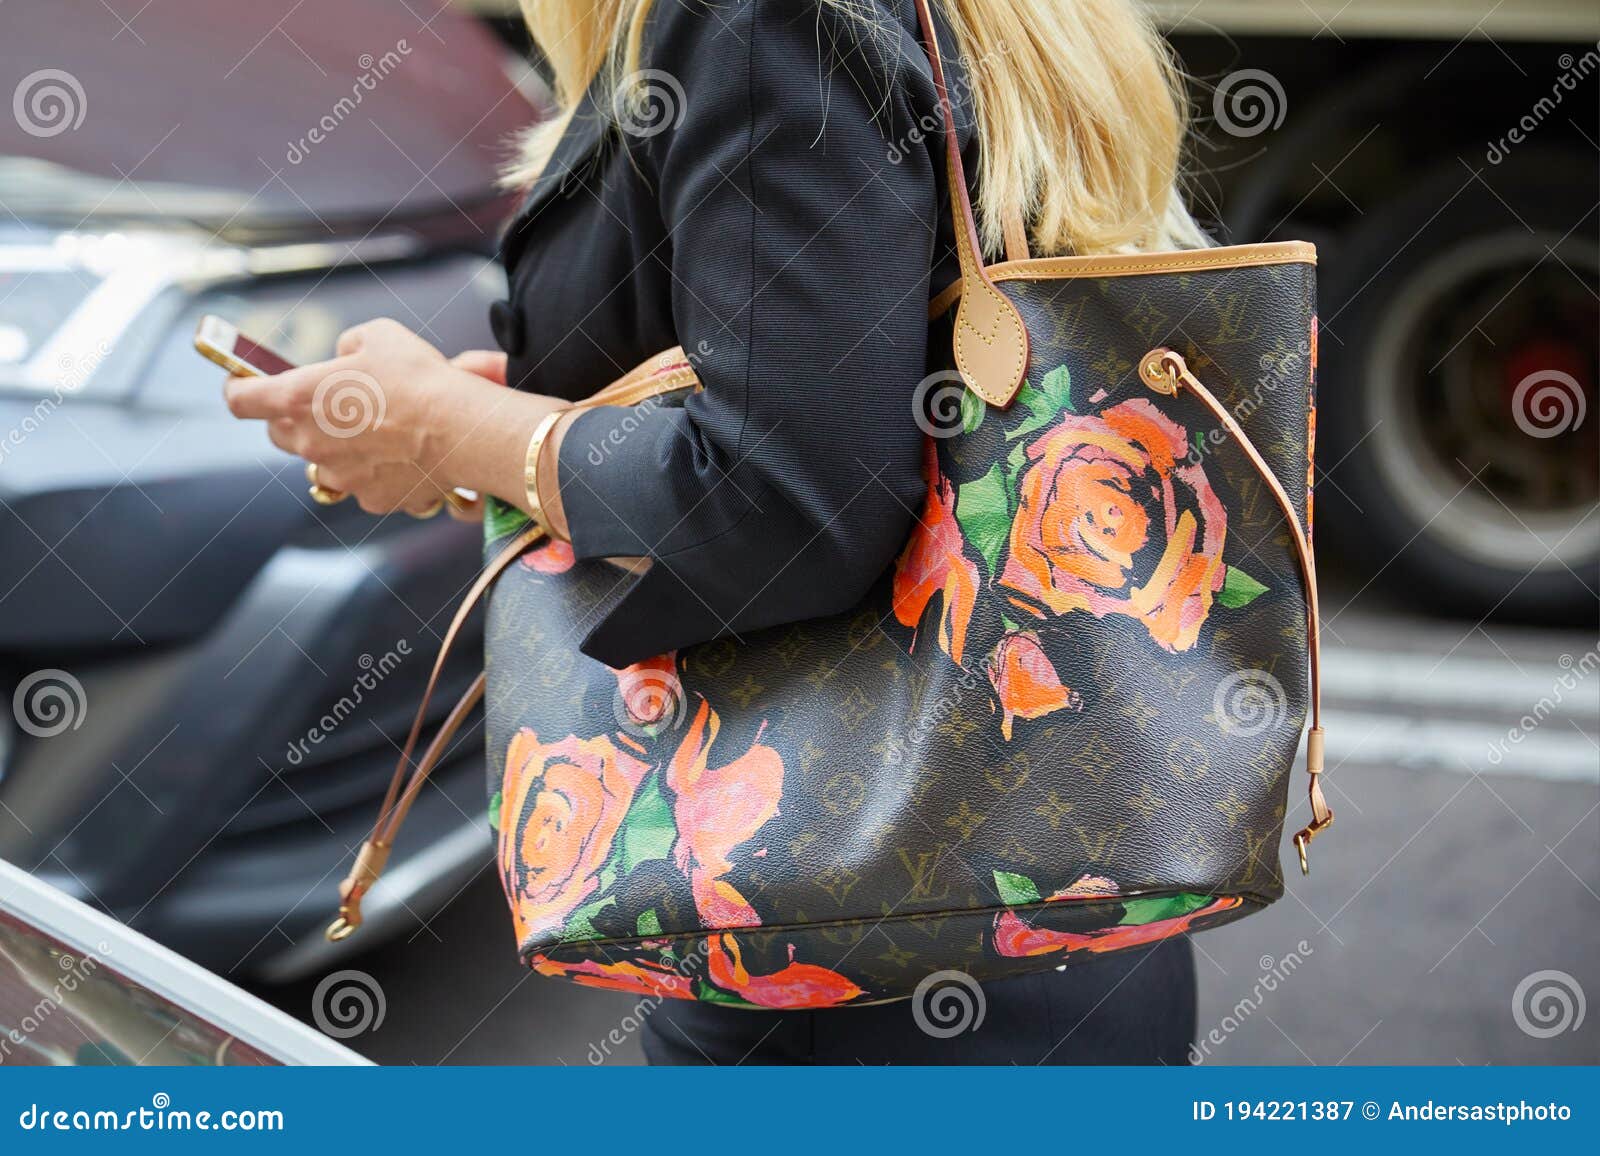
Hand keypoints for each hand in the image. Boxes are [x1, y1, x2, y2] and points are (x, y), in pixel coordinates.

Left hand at [224, 321, 541, 516]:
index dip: (239, 388)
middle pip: (279, 435)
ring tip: (375, 433)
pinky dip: (377, 472)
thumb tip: (345, 359)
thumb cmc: (419, 379)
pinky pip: (364, 485)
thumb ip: (348, 345)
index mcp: (298, 398)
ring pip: (323, 463)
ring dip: (337, 449)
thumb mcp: (379, 336)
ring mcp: (340, 476)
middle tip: (327, 404)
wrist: (462, 430)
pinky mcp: (372, 499)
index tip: (243, 385)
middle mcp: (309, 442)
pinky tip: (404, 456)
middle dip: (294, 420)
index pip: (241, 400)